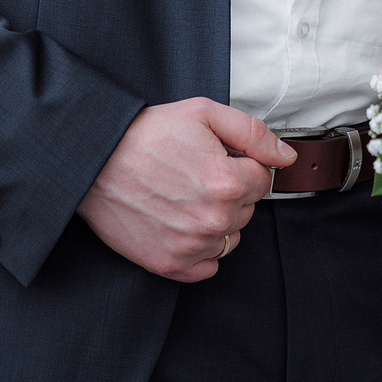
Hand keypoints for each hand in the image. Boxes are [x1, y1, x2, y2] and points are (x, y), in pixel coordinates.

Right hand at [77, 98, 295, 281]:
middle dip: (230, 190)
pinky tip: (182, 224)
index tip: (216, 157)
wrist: (95, 161)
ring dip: (217, 219)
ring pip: (230, 237)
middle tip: (195, 172)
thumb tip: (287, 157)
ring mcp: (191, 246)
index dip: (241, 164)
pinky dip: (202, 250)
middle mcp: (214, 220)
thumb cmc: (147, 134)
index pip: (262, 179)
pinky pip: (208, 266)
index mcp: (228, 182)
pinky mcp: (168, 264)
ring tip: (185, 196)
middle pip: (247, 209)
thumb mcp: (205, 114)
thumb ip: (254, 134)